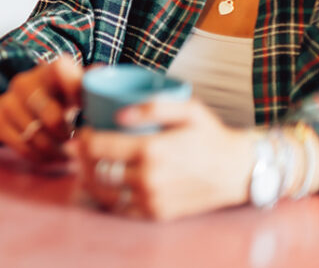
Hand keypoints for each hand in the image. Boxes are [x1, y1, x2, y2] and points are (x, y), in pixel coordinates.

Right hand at [0, 55, 81, 159]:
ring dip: (55, 151)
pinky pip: (21, 147)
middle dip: (68, 136)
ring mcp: (7, 101)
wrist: (24, 105)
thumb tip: (100, 73)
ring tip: (67, 154)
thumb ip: (89, 84)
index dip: (75, 90)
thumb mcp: (76, 90)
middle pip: (52, 118)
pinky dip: (39, 157)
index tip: (84, 108)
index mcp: (50, 71)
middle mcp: (24, 83)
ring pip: (35, 136)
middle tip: (77, 142)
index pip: (62, 69)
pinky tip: (50, 156)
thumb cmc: (60, 98)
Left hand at [76, 97, 252, 219]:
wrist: (238, 171)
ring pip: (103, 192)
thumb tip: (117, 114)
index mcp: (152, 150)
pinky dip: (106, 196)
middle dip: (81, 158)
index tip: (83, 131)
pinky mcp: (157, 214)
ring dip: (89, 178)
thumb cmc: (211, 136)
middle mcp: (149, 178)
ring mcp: (152, 200)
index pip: (98, 147)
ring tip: (87, 165)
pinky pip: (120, 208)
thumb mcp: (188, 109)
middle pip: (95, 170)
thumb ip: (153, 105)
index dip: (83, 139)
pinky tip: (104, 184)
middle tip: (80, 147)